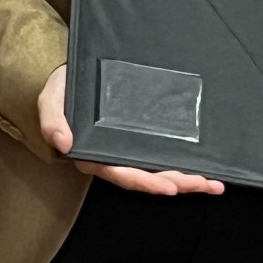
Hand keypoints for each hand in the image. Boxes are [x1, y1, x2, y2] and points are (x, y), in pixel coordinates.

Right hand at [36, 66, 222, 196]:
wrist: (71, 75)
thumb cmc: (61, 90)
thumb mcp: (50, 101)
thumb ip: (52, 121)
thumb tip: (65, 143)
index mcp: (93, 156)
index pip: (122, 174)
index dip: (146, 183)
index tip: (170, 186)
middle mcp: (112, 158)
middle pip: (147, 178)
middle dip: (178, 183)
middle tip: (206, 184)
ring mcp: (126, 150)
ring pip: (157, 170)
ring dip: (185, 179)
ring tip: (213, 183)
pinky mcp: (136, 140)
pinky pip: (159, 155)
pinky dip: (180, 162)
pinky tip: (202, 166)